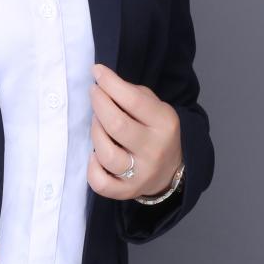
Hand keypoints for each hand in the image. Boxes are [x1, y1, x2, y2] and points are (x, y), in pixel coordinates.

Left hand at [88, 63, 182, 199]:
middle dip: (99, 104)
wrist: (172, 169)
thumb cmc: (155, 130)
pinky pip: (101, 183)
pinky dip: (92, 168)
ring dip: (95, 133)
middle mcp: (155, 150)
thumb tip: (101, 81)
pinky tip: (95, 155)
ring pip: (107, 154)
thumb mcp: (155, 107)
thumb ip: (132, 94)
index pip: (133, 100)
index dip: (110, 83)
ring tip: (97, 123)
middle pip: (117, 125)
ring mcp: (142, 173)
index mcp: (165, 124)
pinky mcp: (128, 191)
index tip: (97, 72)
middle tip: (95, 94)